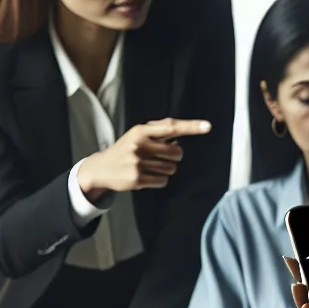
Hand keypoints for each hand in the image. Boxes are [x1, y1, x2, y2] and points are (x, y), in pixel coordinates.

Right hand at [77, 117, 212, 199]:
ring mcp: (138, 163)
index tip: (207, 126)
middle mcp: (140, 145)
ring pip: (171, 168)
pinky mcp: (137, 178)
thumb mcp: (136, 135)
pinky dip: (159, 179)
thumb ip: (157, 130)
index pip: (171, 127)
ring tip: (150, 167)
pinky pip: (163, 180)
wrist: (101, 168)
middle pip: (176, 152)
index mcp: (141, 131)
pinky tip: (147, 176)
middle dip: (174, 156)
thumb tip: (181, 131)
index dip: (191, 127)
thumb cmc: (124, 149)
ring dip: (166, 169)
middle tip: (161, 157)